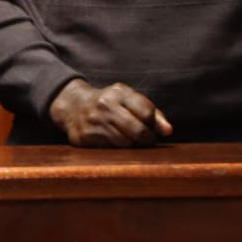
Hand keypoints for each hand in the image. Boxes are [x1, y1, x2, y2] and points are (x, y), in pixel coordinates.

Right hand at [47, 78, 172, 146]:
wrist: (74, 105)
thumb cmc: (110, 104)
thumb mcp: (130, 100)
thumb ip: (153, 113)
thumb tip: (168, 131)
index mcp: (118, 93)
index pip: (147, 112)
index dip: (154, 124)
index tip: (151, 127)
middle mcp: (104, 105)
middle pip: (138, 130)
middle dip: (146, 138)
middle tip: (145, 139)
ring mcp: (92, 121)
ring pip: (125, 142)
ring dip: (131, 144)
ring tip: (127, 137)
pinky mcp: (84, 136)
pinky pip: (110, 149)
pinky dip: (116, 147)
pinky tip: (112, 140)